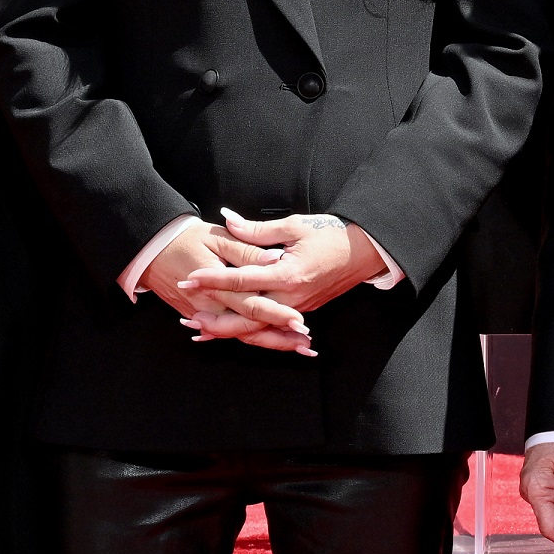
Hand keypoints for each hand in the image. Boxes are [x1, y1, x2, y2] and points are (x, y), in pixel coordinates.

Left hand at [171, 208, 395, 356]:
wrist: (366, 250)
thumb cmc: (332, 233)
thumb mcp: (294, 225)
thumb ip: (256, 230)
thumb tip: (227, 220)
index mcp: (288, 274)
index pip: (241, 280)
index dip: (212, 279)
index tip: (188, 278)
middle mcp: (291, 298)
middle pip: (246, 317)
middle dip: (215, 320)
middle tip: (187, 317)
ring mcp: (298, 308)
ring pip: (258, 329)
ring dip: (228, 331)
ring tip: (201, 331)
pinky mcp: (301, 311)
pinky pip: (271, 328)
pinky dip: (249, 332)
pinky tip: (231, 333)